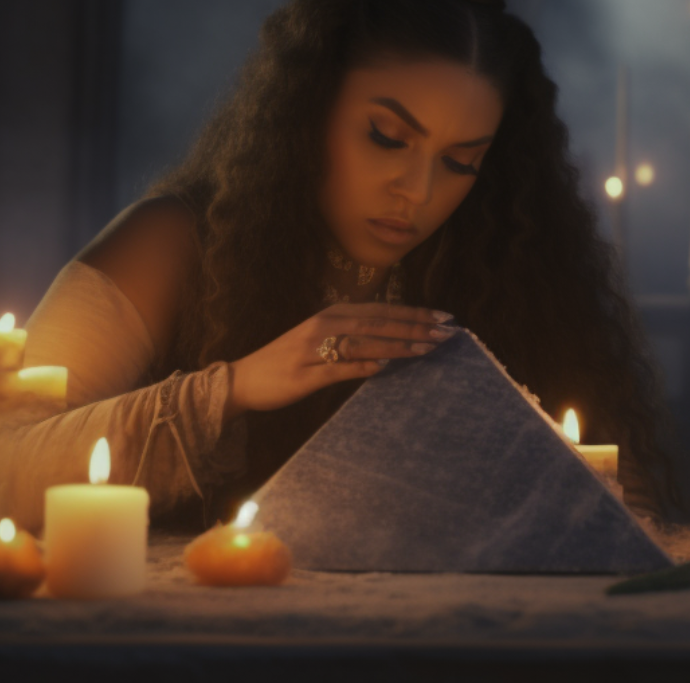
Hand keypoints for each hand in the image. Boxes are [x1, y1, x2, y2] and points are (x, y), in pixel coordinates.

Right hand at [225, 303, 459, 416]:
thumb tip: (390, 343)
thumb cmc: (287, 361)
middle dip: (414, 326)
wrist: (243, 379)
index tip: (444, 318)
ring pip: (363, 343)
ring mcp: (314, 349)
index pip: (381, 310)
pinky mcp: (305, 374)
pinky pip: (339, 369)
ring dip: (396, 345)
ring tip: (426, 349)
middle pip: (378, 323)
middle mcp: (324, 325)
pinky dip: (362, 367)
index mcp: (331, 314)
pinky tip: (385, 370)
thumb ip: (353, 338)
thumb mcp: (321, 340)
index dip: (413, 313)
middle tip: (446, 331)